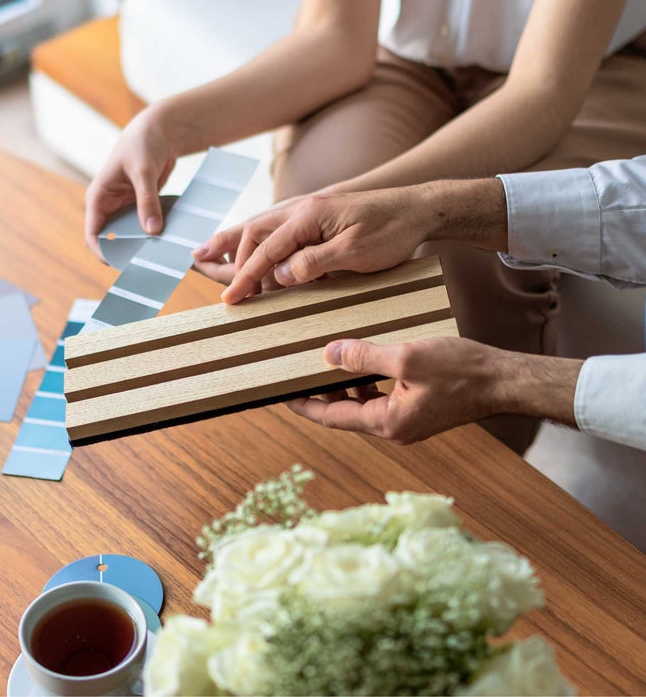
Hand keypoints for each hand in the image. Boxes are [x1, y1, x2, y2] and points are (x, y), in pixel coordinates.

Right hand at [85, 107, 176, 261]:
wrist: (159, 130)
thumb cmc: (143, 144)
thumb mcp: (144, 172)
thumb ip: (147, 201)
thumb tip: (151, 231)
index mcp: (98, 198)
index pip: (93, 235)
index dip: (103, 253)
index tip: (122, 265)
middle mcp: (109, 205)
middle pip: (112, 240)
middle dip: (126, 253)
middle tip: (146, 266)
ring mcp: (126, 207)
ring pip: (131, 235)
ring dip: (143, 245)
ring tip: (159, 257)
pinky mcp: (141, 207)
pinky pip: (146, 226)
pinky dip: (154, 235)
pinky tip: (169, 243)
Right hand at [193, 186, 433, 301]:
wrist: (419, 209)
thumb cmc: (392, 230)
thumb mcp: (355, 251)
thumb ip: (314, 262)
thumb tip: (279, 275)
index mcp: (308, 215)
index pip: (266, 249)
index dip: (247, 276)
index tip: (232, 300)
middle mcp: (303, 209)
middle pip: (255, 234)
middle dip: (237, 263)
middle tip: (227, 292)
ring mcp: (310, 212)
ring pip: (264, 230)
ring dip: (240, 248)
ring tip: (211, 260)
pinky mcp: (319, 220)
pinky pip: (281, 233)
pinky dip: (263, 246)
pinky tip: (257, 255)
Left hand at [288, 337, 580, 443]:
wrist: (503, 382)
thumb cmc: (461, 370)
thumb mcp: (406, 358)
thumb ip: (364, 357)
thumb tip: (329, 354)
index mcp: (386, 423)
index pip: (332, 417)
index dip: (304, 406)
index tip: (281, 394)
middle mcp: (393, 429)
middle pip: (344, 414)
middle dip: (321, 396)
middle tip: (298, 376)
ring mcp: (406, 423)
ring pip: (363, 406)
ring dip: (345, 388)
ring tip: (326, 365)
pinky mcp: (417, 413)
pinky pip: (381, 401)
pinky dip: (367, 385)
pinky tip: (365, 364)